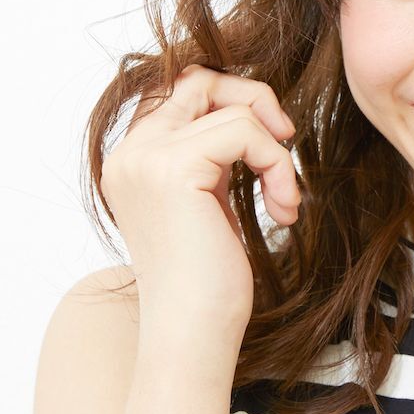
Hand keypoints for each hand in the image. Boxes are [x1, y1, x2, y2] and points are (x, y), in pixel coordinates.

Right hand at [100, 63, 300, 337]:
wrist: (192, 333)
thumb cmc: (207, 282)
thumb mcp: (208, 202)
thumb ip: (211, 155)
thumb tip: (249, 110)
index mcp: (132, 160)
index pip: (180, 89)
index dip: (232, 99)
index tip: (270, 138)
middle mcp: (129, 153)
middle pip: (199, 80)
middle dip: (255, 103)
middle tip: (285, 141)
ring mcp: (145, 158)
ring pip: (233, 110)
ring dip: (276, 152)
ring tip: (284, 201)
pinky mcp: (173, 169)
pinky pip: (245, 133)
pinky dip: (277, 166)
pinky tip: (283, 210)